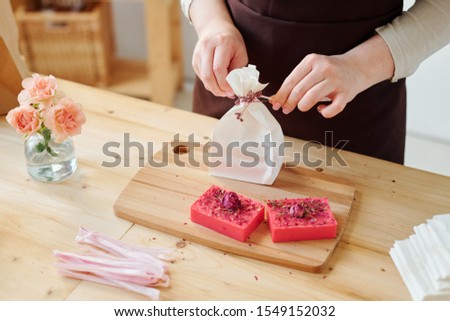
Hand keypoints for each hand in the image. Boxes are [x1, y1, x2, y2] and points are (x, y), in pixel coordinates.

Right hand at [192, 23, 247, 97]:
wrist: (215, 28)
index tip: (232, 90)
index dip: (225, 83)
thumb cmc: (232, 42)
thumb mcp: (240, 53)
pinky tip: (217, 84)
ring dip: (213, 88)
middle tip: (227, 94)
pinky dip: (209, 83)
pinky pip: (201, 76)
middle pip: (208, 75)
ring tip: (223, 92)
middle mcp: (206, 46)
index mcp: (221, 42)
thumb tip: (233, 88)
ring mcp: (198, 53)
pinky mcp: (194, 59)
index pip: (218, 68)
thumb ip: (237, 70)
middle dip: (218, 89)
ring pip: (203, 77)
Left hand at [270, 35, 394, 117]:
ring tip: (303, 107)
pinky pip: (332, 109)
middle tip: (286, 109)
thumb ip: (296, 82)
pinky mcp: (346, 93)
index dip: (281, 95)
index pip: (291, 80)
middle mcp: (324, 68)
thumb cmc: (328, 71)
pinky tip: (322, 109)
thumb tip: (276, 99)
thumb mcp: (311, 69)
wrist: (357, 67)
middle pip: (299, 90)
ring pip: (312, 98)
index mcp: (312, 61)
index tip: (276, 104)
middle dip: (290, 103)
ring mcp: (336, 80)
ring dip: (303, 106)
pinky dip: (324, 113)